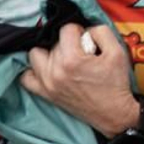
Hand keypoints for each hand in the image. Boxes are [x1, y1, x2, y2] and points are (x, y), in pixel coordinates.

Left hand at [20, 22, 140, 136]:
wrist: (113, 113)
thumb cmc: (116, 84)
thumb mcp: (117, 51)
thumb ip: (100, 31)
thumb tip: (85, 29)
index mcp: (72, 60)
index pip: (66, 29)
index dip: (79, 30)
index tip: (87, 40)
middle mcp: (55, 72)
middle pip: (53, 42)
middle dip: (68, 42)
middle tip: (81, 52)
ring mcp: (47, 84)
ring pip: (35, 54)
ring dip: (48, 52)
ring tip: (64, 58)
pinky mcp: (46, 94)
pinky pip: (26, 78)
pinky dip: (34, 70)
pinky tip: (47, 68)